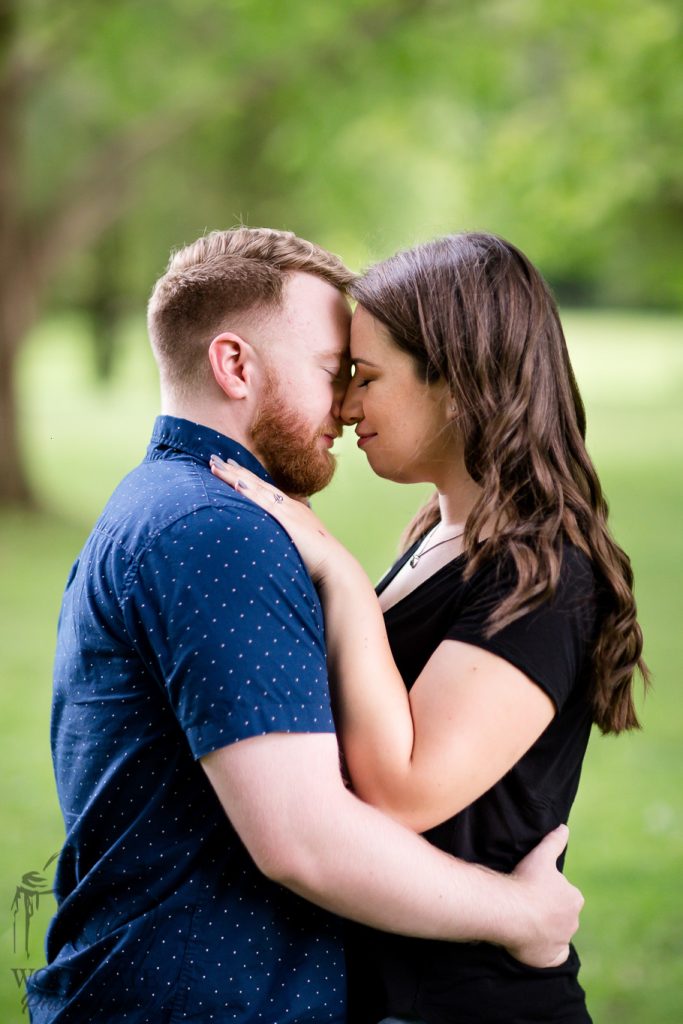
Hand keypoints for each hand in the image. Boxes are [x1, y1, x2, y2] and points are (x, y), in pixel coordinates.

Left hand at [209, 455, 343, 583]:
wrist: (334, 564)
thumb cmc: (318, 558)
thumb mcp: (301, 540)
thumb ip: (289, 534)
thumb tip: (281, 537)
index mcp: (290, 508)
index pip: (263, 488)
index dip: (245, 476)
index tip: (230, 466)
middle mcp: (287, 505)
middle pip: (255, 483)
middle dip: (234, 470)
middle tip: (214, 459)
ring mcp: (286, 510)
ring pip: (255, 488)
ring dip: (234, 476)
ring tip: (216, 466)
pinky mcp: (285, 520)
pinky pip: (262, 503)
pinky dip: (249, 492)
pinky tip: (236, 483)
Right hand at [505, 825, 583, 967]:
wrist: (512, 910)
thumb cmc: (526, 882)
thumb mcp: (541, 856)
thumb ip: (554, 842)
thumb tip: (565, 827)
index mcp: (574, 898)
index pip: (565, 896)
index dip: (550, 893)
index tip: (535, 891)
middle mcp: (573, 920)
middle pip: (562, 915)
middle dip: (549, 912)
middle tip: (528, 906)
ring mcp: (562, 940)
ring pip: (557, 934)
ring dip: (545, 930)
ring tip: (525, 922)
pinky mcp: (552, 957)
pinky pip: (555, 956)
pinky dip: (549, 952)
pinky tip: (536, 945)